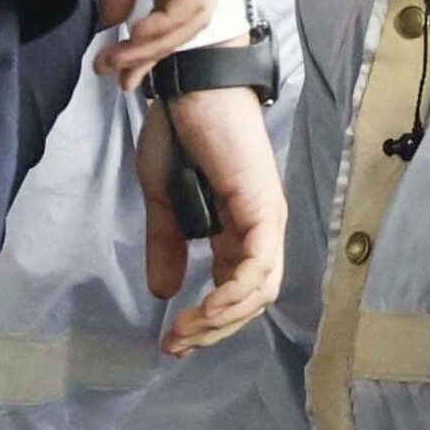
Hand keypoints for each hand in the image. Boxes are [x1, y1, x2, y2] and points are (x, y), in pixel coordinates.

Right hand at [92, 0, 236, 88]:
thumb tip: (111, 23)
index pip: (169, 15)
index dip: (143, 47)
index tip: (116, 70)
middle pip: (183, 26)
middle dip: (150, 56)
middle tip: (120, 80)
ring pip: (190, 19)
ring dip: (155, 45)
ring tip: (123, 59)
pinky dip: (167, 22)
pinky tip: (139, 34)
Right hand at [139, 87, 285, 351]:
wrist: (188, 84)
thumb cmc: (178, 131)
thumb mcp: (163, 199)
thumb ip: (167, 245)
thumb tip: (164, 293)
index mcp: (238, 229)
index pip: (236, 291)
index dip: (208, 323)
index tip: (172, 341)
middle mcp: (260, 229)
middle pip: (252, 300)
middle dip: (214, 331)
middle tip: (176, 345)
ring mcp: (266, 218)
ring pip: (259, 291)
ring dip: (222, 320)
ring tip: (186, 332)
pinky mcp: (262, 207)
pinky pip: (258, 266)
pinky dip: (235, 294)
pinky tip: (207, 309)